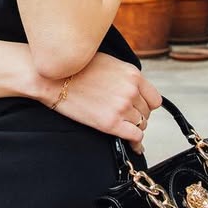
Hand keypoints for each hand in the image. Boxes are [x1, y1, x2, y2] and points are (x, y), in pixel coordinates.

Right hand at [41, 52, 161, 152]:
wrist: (53, 78)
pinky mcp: (110, 123)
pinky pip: (134, 137)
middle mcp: (131, 91)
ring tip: (122, 126)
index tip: (139, 108)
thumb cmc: (75, 68)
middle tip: (124, 116)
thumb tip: (132, 87)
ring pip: (141, 125)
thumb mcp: (108, 62)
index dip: (146, 104)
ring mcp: (122, 107)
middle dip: (137, 115)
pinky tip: (134, 146)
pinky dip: (135, 143)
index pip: (154, 98)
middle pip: (147, 112)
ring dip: (133, 126)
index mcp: (132, 74)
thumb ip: (125, 75)